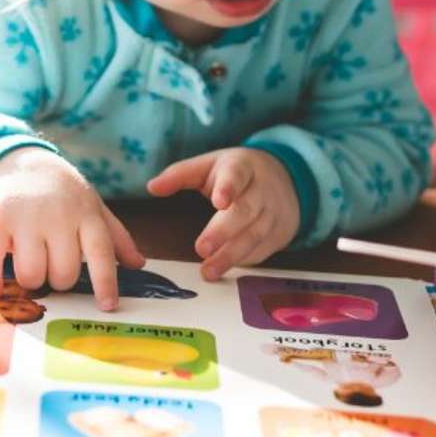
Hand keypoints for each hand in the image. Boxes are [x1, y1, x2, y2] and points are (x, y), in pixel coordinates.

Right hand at [0, 146, 144, 310]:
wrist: (21, 160)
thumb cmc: (62, 192)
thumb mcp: (92, 205)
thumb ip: (115, 236)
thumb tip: (138, 264)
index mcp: (86, 214)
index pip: (101, 253)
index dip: (105, 282)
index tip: (107, 306)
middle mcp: (58, 215)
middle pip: (63, 274)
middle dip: (58, 280)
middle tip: (51, 266)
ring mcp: (26, 217)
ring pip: (31, 274)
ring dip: (30, 279)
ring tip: (29, 263)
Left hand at [146, 147, 299, 279]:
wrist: (284, 179)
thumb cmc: (235, 173)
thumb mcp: (209, 165)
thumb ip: (179, 175)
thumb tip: (151, 187)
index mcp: (241, 167)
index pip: (236, 175)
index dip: (228, 188)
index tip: (219, 201)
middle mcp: (261, 190)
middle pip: (245, 211)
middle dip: (223, 231)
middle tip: (201, 249)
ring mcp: (273, 213)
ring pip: (254, 235)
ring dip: (231, 255)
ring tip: (208, 271)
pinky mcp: (278, 234)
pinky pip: (261, 250)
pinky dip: (243, 261)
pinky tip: (225, 270)